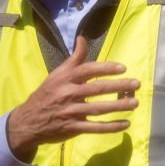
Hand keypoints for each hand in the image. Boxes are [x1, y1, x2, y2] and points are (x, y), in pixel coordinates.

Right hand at [6, 36, 139, 160]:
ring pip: (99, 108)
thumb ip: (73, 59)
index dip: (106, 68)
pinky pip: (96, 127)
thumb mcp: (56, 74)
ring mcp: (71, 111)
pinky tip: (125, 124)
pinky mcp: (73, 128)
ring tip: (135, 103)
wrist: (28, 121)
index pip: (88, 70)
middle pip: (98, 89)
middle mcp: (68, 93)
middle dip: (119, 86)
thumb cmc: (46, 95)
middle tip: (136, 84)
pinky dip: (112, 126)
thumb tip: (82, 38)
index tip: (123, 68)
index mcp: (65, 78)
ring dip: (119, 106)